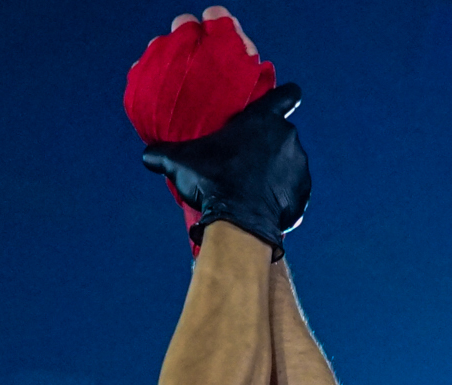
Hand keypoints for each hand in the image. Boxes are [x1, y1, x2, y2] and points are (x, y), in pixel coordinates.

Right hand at [126, 7, 278, 251]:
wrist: (239, 222)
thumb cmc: (211, 181)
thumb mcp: (179, 162)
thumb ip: (162, 153)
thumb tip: (148, 155)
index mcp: (263, 119)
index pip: (287, 94)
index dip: (286, 95)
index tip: (283, 100)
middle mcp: (287, 137)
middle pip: (281, 135)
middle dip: (268, 145)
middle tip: (244, 162)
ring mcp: (299, 166)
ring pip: (288, 164)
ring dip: (275, 172)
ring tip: (250, 188)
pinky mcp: (303, 194)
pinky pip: (292, 192)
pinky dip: (281, 198)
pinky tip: (261, 206)